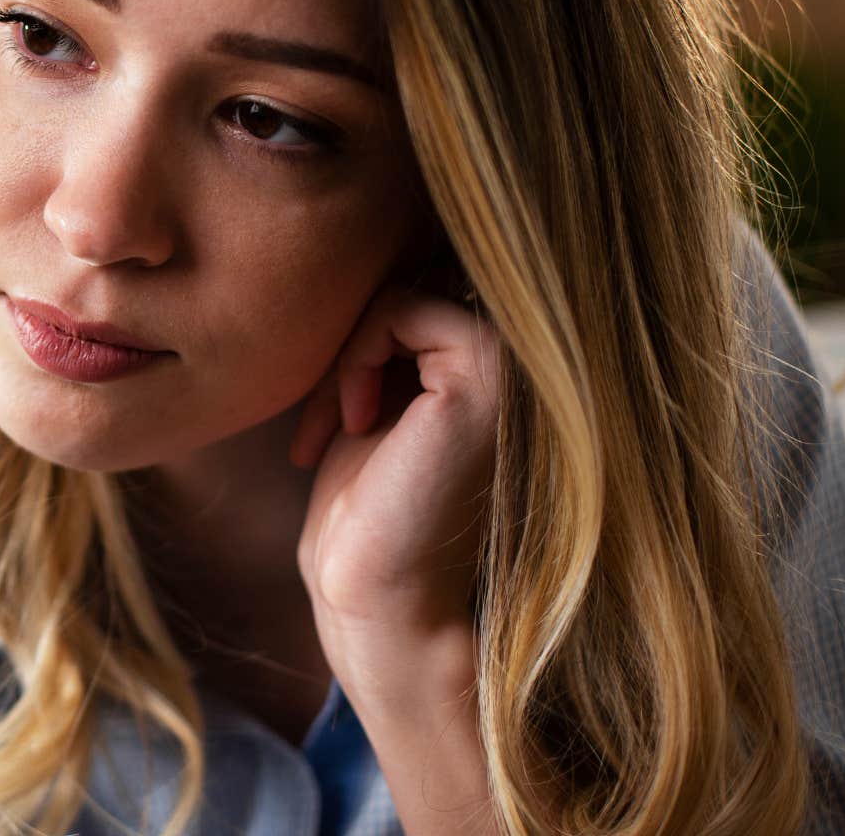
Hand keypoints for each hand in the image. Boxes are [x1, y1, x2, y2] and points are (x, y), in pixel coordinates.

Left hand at [288, 286, 499, 677]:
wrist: (374, 590)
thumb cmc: (364, 508)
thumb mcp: (374, 402)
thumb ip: (391, 339)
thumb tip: (360, 254)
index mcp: (496, 371)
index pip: (418, 288)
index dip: (360, 336)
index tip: (326, 412)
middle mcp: (523, 363)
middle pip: (411, 281)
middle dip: (349, 340)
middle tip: (322, 419)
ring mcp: (515, 365)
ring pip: (402, 291)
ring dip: (346, 353)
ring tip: (335, 423)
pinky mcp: (487, 374)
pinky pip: (402, 306)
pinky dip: (357, 354)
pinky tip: (355, 420)